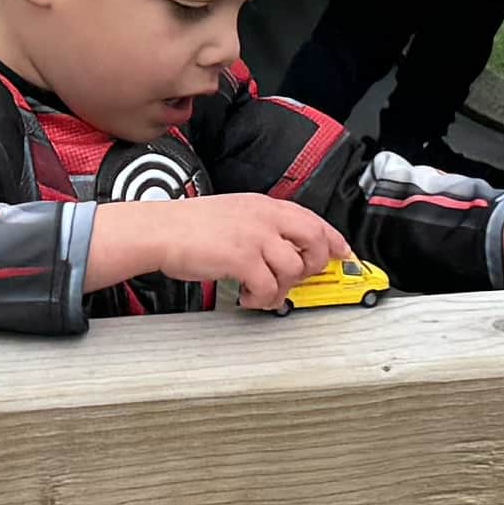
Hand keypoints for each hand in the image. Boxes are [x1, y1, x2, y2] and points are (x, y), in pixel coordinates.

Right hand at [96, 190, 351, 310]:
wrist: (160, 230)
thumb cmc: (188, 226)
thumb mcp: (234, 213)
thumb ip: (261, 227)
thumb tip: (284, 250)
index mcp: (264, 206)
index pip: (313, 219)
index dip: (333, 239)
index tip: (343, 254)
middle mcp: (265, 218)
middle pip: (315, 241)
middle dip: (314, 266)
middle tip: (296, 279)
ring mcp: (255, 238)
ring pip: (294, 269)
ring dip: (282, 288)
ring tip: (261, 292)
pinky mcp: (242, 259)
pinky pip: (269, 287)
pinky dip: (262, 299)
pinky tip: (246, 296)